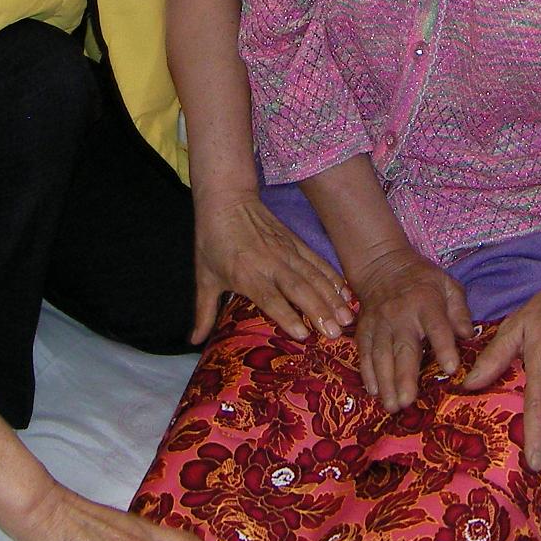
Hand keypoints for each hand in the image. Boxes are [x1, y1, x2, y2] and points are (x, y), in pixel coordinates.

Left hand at [191, 191, 352, 341]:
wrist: (227, 200)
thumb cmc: (213, 241)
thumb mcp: (204, 278)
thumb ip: (204, 312)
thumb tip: (193, 341)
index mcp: (246, 274)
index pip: (270, 297)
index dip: (286, 315)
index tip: (303, 334)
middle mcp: (270, 263)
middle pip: (299, 288)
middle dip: (319, 310)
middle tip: (335, 333)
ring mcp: (287, 251)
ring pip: (314, 276)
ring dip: (332, 297)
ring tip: (347, 318)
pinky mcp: (296, 242)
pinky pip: (318, 263)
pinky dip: (333, 278)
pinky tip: (346, 293)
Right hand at [348, 247, 473, 411]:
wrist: (382, 265)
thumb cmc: (422, 280)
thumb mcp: (447, 285)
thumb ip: (460, 311)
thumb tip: (469, 336)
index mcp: (427, 303)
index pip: (437, 326)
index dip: (444, 347)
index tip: (450, 369)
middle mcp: (401, 315)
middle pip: (403, 348)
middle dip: (404, 376)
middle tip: (407, 402)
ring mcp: (380, 323)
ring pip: (381, 355)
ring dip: (385, 382)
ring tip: (392, 406)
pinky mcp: (364, 329)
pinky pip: (364, 353)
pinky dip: (367, 373)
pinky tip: (373, 392)